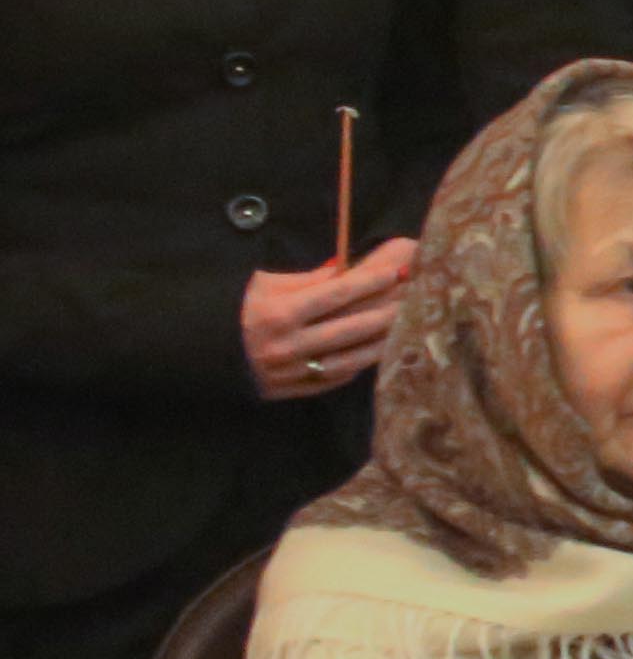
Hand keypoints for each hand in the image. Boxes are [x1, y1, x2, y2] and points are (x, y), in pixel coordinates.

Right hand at [242, 240, 412, 400]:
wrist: (191, 352)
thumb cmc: (231, 309)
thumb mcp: (263, 284)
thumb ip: (309, 279)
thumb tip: (350, 268)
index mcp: (278, 313)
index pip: (338, 293)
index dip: (374, 278)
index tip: (400, 266)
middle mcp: (287, 346)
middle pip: (353, 327)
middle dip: (389, 307)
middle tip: (416, 292)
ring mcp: (290, 372)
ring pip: (352, 357)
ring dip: (383, 339)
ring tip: (406, 321)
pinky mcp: (289, 391)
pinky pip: (335, 378)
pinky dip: (358, 363)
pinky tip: (376, 349)